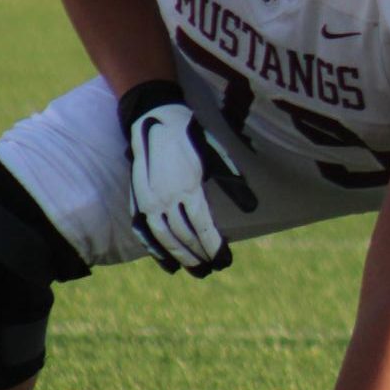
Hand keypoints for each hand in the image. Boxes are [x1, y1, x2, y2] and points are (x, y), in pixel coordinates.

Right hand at [118, 80, 256, 275]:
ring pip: (163, 238)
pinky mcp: (137, 200)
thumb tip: (252, 207)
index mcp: (186, 188)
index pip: (202, 227)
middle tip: (212, 270)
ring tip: (194, 270)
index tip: (225, 260)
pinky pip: (145, 232)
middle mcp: (164, 199)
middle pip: (183, 236)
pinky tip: (167, 264)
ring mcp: (148, 201)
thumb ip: (232, 181)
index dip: (214, 246)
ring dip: (179, 256)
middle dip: (198, 256)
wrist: (154, 119)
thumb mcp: (216, 155)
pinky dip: (155, 249)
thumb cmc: (190, 136)